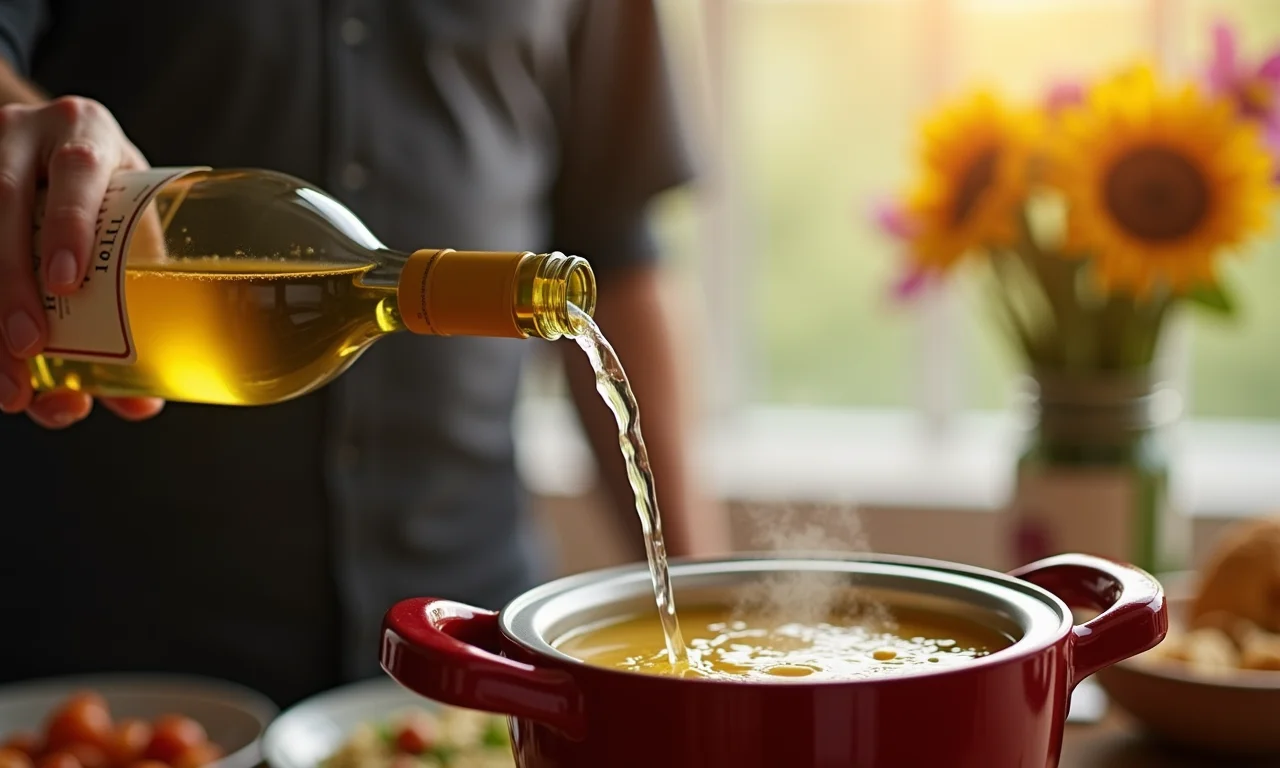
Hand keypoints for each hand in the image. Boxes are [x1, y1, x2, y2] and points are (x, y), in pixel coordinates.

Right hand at [0, 96, 163, 427]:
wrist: (54, 148)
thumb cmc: (108, 197)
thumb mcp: (131, 223)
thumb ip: (141, 293)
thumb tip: (141, 403)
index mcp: (86, 131)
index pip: (80, 168)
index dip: (71, 223)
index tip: (68, 282)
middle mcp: (25, 133)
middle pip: (5, 204)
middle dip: (12, 285)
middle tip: (30, 349)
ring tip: (10, 382)